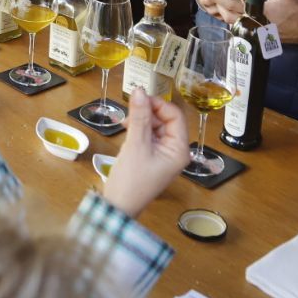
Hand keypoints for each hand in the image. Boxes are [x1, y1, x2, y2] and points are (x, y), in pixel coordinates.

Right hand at [103, 89, 190, 217]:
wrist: (118, 206)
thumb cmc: (131, 182)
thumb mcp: (135, 144)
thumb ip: (139, 116)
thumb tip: (139, 91)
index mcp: (179, 150)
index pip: (175, 116)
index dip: (158, 104)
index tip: (140, 99)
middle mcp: (175, 151)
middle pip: (166, 119)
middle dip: (149, 111)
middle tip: (131, 109)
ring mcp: (163, 155)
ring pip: (156, 126)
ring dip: (141, 119)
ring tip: (126, 121)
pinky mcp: (152, 157)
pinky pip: (148, 135)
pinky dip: (138, 128)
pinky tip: (126, 128)